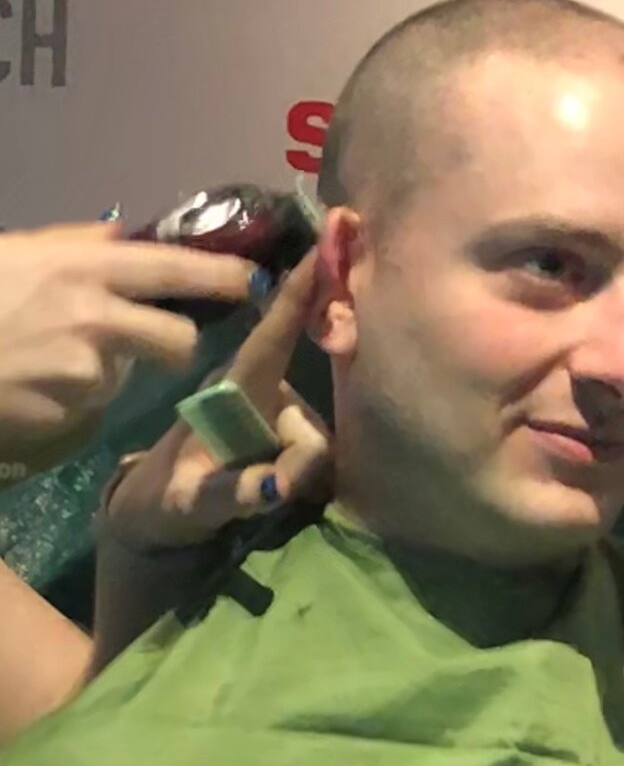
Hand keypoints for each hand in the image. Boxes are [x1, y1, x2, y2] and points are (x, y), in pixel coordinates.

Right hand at [0, 221, 257, 471]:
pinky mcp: (69, 414)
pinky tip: (33, 383)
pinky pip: (90, 405)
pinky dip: (70, 399)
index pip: (173, 270)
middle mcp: (94, 318)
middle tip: (144, 342)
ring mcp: (83, 371)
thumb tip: (130, 235)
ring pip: (125, 376)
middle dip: (173, 347)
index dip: (221, 277)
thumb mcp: (22, 253)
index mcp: (83, 268)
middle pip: (178, 343)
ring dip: (102, 372)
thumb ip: (80, 246)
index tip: (253, 282)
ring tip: (49, 358)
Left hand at [102, 252, 332, 550]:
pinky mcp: (291, 440)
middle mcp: (269, 394)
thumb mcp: (190, 502)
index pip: (274, 336)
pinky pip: (317, 459)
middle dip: (299, 464)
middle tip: (264, 492)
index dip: (300, 294)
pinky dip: (302, 481)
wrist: (152, 515)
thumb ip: (235, 492)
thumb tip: (279, 485)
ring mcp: (283, 417)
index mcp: (238, 389)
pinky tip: (274, 490)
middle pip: (314, 427)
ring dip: (297, 478)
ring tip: (258, 493)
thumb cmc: (164, 498)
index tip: (329, 250)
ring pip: (318, 448)